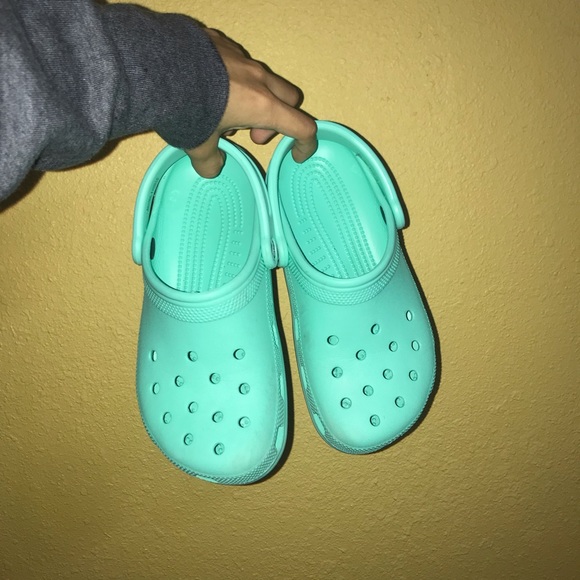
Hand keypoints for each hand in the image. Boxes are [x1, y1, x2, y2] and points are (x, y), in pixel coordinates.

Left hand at [186, 29, 316, 177]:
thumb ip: (210, 160)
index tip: (296, 155)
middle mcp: (259, 79)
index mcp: (262, 106)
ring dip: (254, 98)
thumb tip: (211, 170)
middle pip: (290, 98)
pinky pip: (239, 62)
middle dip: (278, 118)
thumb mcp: (198, 143)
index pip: (302, 127)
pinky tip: (208, 85)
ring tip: (222, 108)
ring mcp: (241, 57)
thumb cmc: (186, 107)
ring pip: (263, 79)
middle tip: (250, 132)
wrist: (156, 63)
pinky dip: (233, 79)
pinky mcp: (221, 42)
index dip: (305, 144)